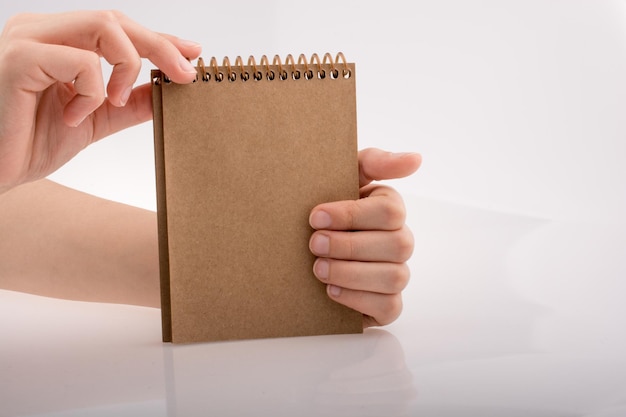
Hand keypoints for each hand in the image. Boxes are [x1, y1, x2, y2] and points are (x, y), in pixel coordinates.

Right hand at [0, 10, 201, 193]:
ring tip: (115, 102)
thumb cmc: (31, 142)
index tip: (192, 53)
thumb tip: (168, 89)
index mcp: (57, 40)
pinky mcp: (19, 58)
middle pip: (116, 21)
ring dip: (127, 67)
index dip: (159, 39)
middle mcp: (41, 30)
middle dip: (160, 47)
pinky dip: (92, 92)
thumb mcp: (96, 119)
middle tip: (184, 75)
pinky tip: (73, 116)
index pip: (118, 28)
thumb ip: (129, 102)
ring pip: (104, 28)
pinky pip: (81, 62)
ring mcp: (28, 39)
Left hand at [309, 148, 421, 327]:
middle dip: (349, 245)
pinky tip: (331, 290)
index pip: (390, 211)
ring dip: (351, 273)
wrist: (301, 253)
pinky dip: (358, 299)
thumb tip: (416, 158)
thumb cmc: (325, 213)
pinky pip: (388, 306)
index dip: (351, 215)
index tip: (315, 217)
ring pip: (393, 277)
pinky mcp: (388, 305)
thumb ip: (375, 163)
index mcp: (391, 209)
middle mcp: (400, 242)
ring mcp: (396, 274)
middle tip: (314, 244)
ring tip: (319, 268)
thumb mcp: (343, 179)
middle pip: (396, 245)